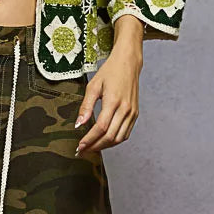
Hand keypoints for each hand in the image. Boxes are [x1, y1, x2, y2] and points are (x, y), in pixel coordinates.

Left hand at [74, 32, 142, 156]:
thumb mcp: (93, 86)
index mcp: (114, 101)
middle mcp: (125, 109)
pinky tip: (104, 140)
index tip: (81, 146)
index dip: (90, 139)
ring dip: (105, 146)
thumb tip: (79, 124)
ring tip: (92, 147)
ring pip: (119, 138)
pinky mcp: (135, 114)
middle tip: (84, 150)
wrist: (128, 63)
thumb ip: (86, 106)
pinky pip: (125, 133)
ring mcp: (132, 113)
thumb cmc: (110, 72)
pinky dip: (115, 140)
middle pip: (110, 136)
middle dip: (95, 146)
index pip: (101, 127)